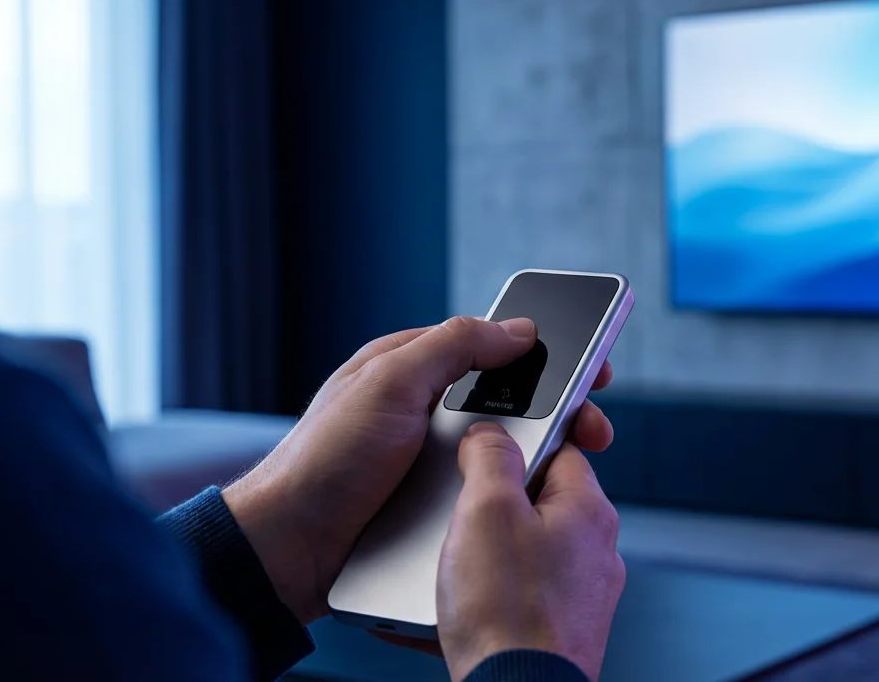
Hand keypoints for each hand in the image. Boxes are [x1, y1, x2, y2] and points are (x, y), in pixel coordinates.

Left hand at [221, 316, 616, 624]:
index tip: (592, 368)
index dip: (547, 356)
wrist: (286, 551)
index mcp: (412, 369)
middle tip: (593, 434)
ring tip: (562, 475)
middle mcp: (424, 412)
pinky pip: (483, 496)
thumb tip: (518, 328)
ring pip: (503, 454)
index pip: (493, 349)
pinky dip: (508, 498)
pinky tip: (526, 508)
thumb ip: (453, 347)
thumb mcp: (389, 384)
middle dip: (560, 414)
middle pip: (511, 403)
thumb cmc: (324, 461)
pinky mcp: (430, 506)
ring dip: (537, 463)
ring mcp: (429, 462)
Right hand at [437, 425, 624, 681]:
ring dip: (482, 556)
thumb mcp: (487, 509)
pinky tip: (455, 612)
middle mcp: (596, 552)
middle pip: (536, 502)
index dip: (516, 442)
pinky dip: (485, 599)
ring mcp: (580, 596)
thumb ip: (490, 457)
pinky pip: (515, 598)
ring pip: (522, 552)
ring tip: (452, 572)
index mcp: (589, 511)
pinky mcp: (558, 631)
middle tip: (458, 518)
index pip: (559, 447)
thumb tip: (491, 433)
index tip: (484, 449)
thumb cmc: (506, 611)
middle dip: (491, 506)